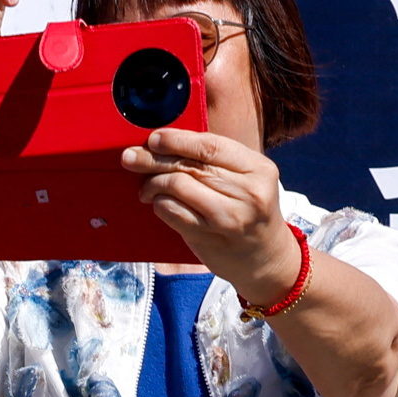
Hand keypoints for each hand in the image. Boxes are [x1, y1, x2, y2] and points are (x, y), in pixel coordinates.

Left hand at [121, 128, 296, 298]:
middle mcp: (248, 193)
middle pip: (190, 166)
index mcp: (258, 169)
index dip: (177, 139)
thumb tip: (166, 142)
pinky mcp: (211, 239)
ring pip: (178, 186)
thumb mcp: (247, 179)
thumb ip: (217, 160)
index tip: (153, 138)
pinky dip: (159, 204)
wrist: (267, 258)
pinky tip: (159, 203)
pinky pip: (173, 212)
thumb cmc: (248, 210)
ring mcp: (229, 218)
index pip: (210, 146)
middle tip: (130, 157)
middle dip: (153, 159)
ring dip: (153, 184)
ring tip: (146, 188)